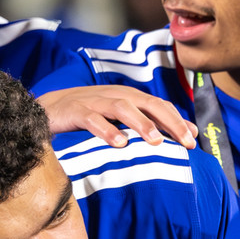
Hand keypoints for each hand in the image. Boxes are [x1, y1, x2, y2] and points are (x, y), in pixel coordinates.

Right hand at [37, 86, 197, 148]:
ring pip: (123, 107)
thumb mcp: (118, 121)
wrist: (45, 109)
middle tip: (186, 141)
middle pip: (148, 104)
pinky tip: (119, 143)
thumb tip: (185, 136)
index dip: (178, 121)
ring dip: (141, 123)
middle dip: (169, 122)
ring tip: (156, 141)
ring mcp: (95, 101)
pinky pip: (92, 119)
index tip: (194, 141)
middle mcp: (115, 95)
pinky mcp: (75, 110)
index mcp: (129, 98)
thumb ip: (147, 126)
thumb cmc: (87, 117)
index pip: (159, 106)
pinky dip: (106, 130)